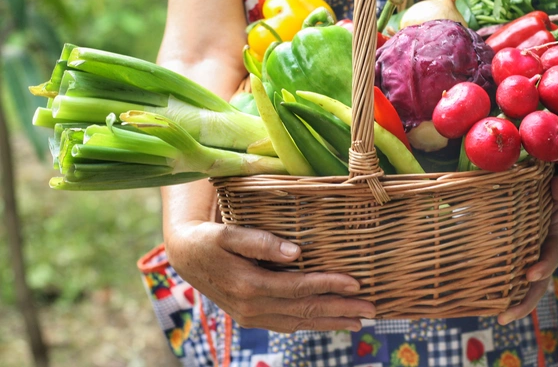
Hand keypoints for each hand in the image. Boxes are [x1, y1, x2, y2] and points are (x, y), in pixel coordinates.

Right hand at [166, 220, 376, 332]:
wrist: (185, 256)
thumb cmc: (209, 239)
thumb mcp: (228, 233)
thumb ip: (260, 242)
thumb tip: (296, 252)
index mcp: (249, 285)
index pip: (299, 287)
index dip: (329, 285)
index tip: (356, 282)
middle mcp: (252, 307)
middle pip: (305, 310)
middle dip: (340, 310)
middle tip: (371, 309)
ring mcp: (252, 316)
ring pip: (299, 322)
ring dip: (331, 322)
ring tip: (359, 320)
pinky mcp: (252, 317)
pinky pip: (288, 324)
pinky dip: (311, 324)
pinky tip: (329, 322)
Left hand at [497, 170, 557, 324]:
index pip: (551, 254)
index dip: (543, 265)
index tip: (530, 274)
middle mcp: (548, 251)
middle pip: (538, 282)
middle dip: (523, 302)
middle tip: (504, 317)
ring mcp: (537, 253)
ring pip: (526, 283)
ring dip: (511, 300)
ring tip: (493, 317)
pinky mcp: (527, 250)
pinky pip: (515, 269)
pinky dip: (503, 283)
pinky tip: (484, 296)